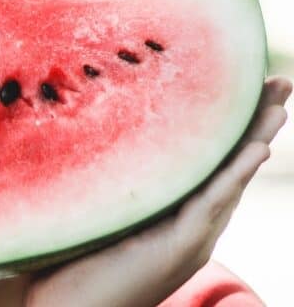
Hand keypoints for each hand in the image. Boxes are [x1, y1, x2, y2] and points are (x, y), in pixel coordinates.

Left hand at [22, 75, 290, 306]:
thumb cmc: (69, 260)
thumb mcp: (95, 205)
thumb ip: (107, 175)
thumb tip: (89, 120)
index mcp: (173, 211)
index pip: (210, 160)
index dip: (232, 124)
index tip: (248, 83)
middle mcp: (190, 223)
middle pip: (231, 164)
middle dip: (257, 123)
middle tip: (281, 82)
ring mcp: (190, 237)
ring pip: (231, 179)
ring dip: (257, 139)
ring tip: (280, 105)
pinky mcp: (179, 248)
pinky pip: (212, 204)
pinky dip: (235, 174)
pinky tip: (258, 148)